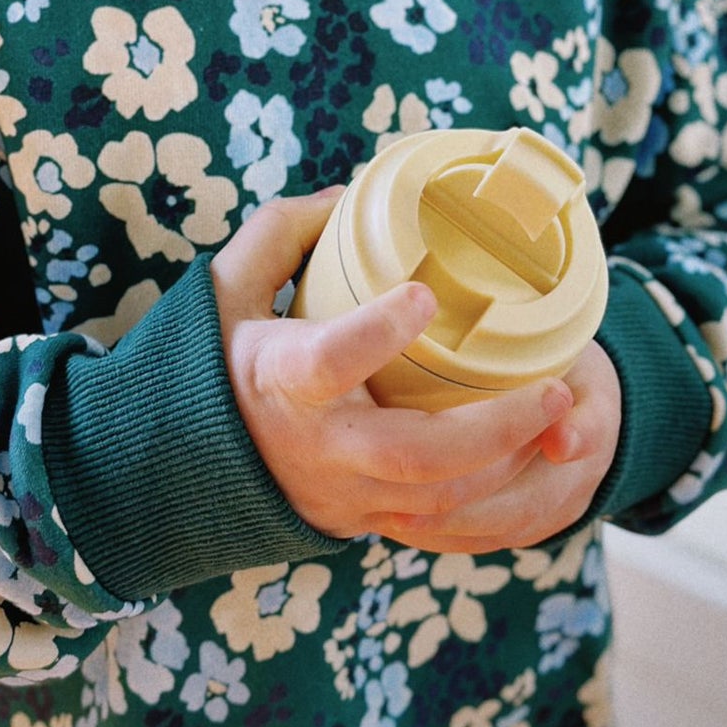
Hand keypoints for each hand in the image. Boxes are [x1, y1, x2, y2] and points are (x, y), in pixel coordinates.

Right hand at [210, 189, 583, 546]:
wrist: (168, 469)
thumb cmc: (208, 359)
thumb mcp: (227, 285)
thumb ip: (285, 232)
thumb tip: (353, 196)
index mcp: (278, 382)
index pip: (330, 363)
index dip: (378, 332)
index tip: (425, 294)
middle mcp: (315, 450)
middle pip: (415, 458)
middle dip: (496, 430)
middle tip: (558, 389)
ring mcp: (339, 496)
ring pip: (435, 502)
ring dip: (506, 464)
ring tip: (557, 416)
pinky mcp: (356, 522)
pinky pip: (434, 530)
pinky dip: (489, 503)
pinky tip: (530, 460)